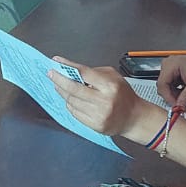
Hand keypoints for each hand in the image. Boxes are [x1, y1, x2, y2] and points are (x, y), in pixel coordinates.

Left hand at [46, 59, 164, 143]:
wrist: (134, 117)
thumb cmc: (124, 96)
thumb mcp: (114, 77)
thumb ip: (94, 73)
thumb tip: (72, 70)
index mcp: (110, 85)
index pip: (83, 73)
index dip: (68, 66)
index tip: (57, 61)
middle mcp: (104, 100)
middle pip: (73, 88)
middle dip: (59, 79)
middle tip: (51, 74)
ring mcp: (98, 114)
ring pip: (72, 101)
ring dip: (63, 92)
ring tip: (59, 86)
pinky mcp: (95, 125)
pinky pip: (74, 113)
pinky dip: (70, 104)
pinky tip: (71, 99)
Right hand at [157, 55, 185, 110]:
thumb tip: (178, 107)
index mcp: (170, 64)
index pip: (161, 84)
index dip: (168, 97)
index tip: (176, 106)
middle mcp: (168, 65)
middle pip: (163, 86)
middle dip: (172, 97)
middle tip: (181, 105)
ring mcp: (171, 69)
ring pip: (167, 88)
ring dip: (175, 96)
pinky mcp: (175, 74)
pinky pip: (172, 87)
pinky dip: (177, 93)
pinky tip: (185, 95)